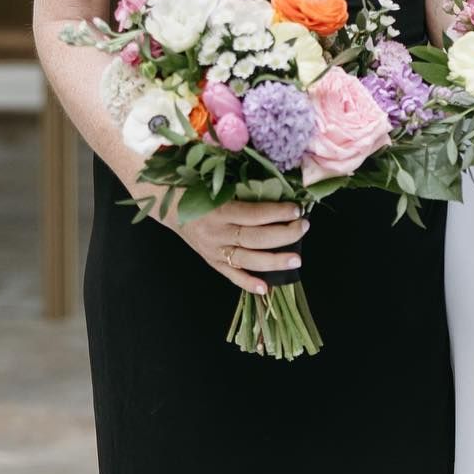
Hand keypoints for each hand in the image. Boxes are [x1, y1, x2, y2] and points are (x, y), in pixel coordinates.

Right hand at [172, 197, 307, 292]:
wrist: (169, 206)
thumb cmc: (198, 189)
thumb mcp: (218, 184)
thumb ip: (245, 189)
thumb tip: (279, 190)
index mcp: (220, 210)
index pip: (254, 214)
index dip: (278, 212)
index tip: (297, 209)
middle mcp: (217, 233)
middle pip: (255, 238)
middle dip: (283, 235)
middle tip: (304, 228)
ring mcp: (213, 251)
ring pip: (247, 259)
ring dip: (274, 261)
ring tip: (296, 260)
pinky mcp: (211, 261)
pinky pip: (231, 275)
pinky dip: (248, 282)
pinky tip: (266, 288)